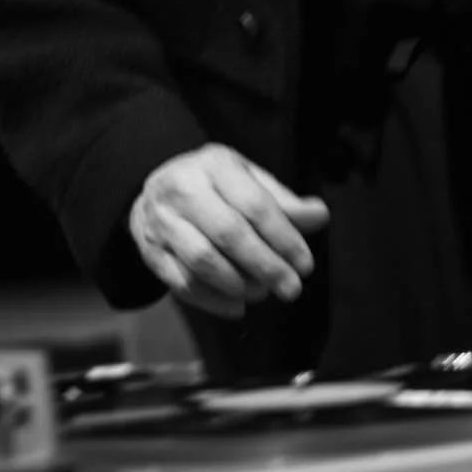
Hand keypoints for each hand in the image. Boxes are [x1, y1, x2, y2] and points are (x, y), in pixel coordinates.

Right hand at [130, 145, 329, 319]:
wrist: (153, 190)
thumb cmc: (214, 186)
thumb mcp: (248, 179)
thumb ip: (283, 201)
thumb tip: (320, 215)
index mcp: (214, 165)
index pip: (254, 204)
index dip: (283, 237)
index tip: (305, 265)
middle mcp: (183, 189)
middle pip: (228, 233)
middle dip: (265, 266)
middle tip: (291, 288)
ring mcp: (161, 220)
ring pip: (201, 260)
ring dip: (237, 284)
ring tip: (262, 292)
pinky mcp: (150, 250)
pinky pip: (181, 282)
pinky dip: (212, 300)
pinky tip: (237, 306)